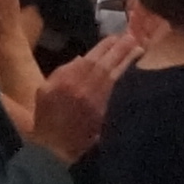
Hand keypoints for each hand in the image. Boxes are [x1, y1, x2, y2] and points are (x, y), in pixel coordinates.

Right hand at [24, 27, 136, 158]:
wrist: (55, 146)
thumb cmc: (47, 117)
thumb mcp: (43, 91)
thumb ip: (61, 72)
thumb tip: (81, 59)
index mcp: (68, 79)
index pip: (91, 57)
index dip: (104, 46)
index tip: (115, 38)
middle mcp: (86, 85)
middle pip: (107, 62)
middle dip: (120, 49)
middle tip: (132, 37)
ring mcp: (99, 98)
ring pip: (116, 74)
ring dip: (128, 60)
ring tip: (139, 48)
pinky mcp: (107, 110)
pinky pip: (119, 89)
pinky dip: (127, 78)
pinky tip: (135, 70)